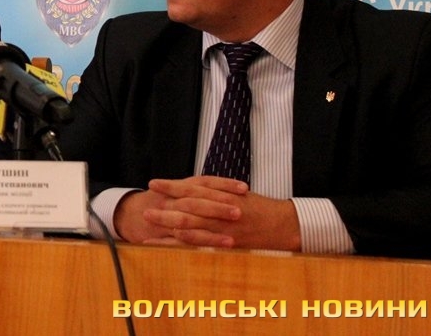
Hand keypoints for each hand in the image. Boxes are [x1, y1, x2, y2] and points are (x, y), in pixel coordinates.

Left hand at [115, 176, 300, 250]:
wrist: (285, 224)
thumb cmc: (261, 208)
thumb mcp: (237, 193)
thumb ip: (215, 191)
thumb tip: (192, 188)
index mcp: (222, 195)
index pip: (191, 189)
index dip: (171, 186)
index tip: (154, 184)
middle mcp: (221, 211)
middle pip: (186, 209)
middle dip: (164, 209)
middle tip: (146, 209)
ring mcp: (224, 229)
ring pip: (191, 227)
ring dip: (168, 226)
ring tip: (150, 225)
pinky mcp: (228, 245)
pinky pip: (202, 245)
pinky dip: (183, 245)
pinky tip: (168, 245)